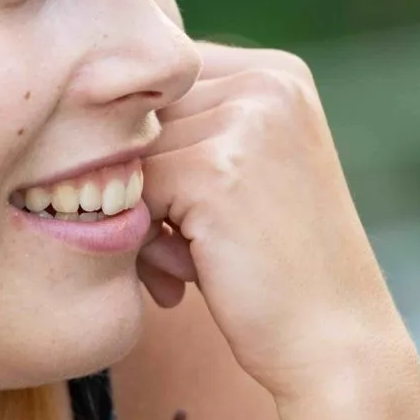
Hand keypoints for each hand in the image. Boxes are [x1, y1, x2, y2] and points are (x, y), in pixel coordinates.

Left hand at [136, 42, 416, 418]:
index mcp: (278, 73)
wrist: (336, 346)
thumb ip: (192, 131)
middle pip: (141, 115)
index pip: (162, 84)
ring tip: (182, 263)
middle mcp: (268, 80)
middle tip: (173, 248)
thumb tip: (83, 104)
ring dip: (139, 213)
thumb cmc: (279, 272)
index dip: (152, 150)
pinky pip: (132, 190)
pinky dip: (141, 240)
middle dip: (144, 182)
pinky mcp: (215, 169)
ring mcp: (246, 120)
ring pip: (131, 152)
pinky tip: (185, 277)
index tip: (178, 211)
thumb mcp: (250, 174)